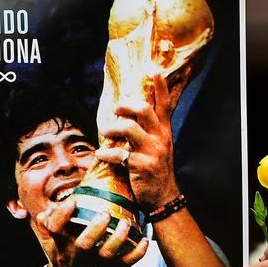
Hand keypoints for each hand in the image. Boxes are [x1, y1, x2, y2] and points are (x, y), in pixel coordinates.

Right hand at [37, 199, 147, 266]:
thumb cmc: (64, 262)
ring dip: (119, 237)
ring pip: (108, 252)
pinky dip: (138, 252)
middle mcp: (78, 255)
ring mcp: (96, 264)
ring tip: (125, 223)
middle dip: (95, 228)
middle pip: (85, 243)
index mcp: (61, 246)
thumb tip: (46, 211)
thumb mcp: (50, 247)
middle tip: (105, 213)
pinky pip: (127, 262)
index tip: (71, 202)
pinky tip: (145, 240)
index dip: (62, 216)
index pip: (55, 230)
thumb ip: (46, 228)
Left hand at [97, 74, 179, 209]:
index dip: (159, 85)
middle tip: (115, 112)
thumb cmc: (156, 170)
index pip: (164, 104)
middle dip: (123, 106)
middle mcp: (161, 138)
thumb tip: (126, 111)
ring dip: (111, 128)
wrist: (164, 197)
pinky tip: (102, 155)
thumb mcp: (158, 146)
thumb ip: (148, 129)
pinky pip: (118, 154)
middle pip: (143, 109)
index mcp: (164, 131)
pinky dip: (106, 153)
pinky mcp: (142, 166)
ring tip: (104, 133)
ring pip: (128, 127)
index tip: (152, 69)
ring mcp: (152, 152)